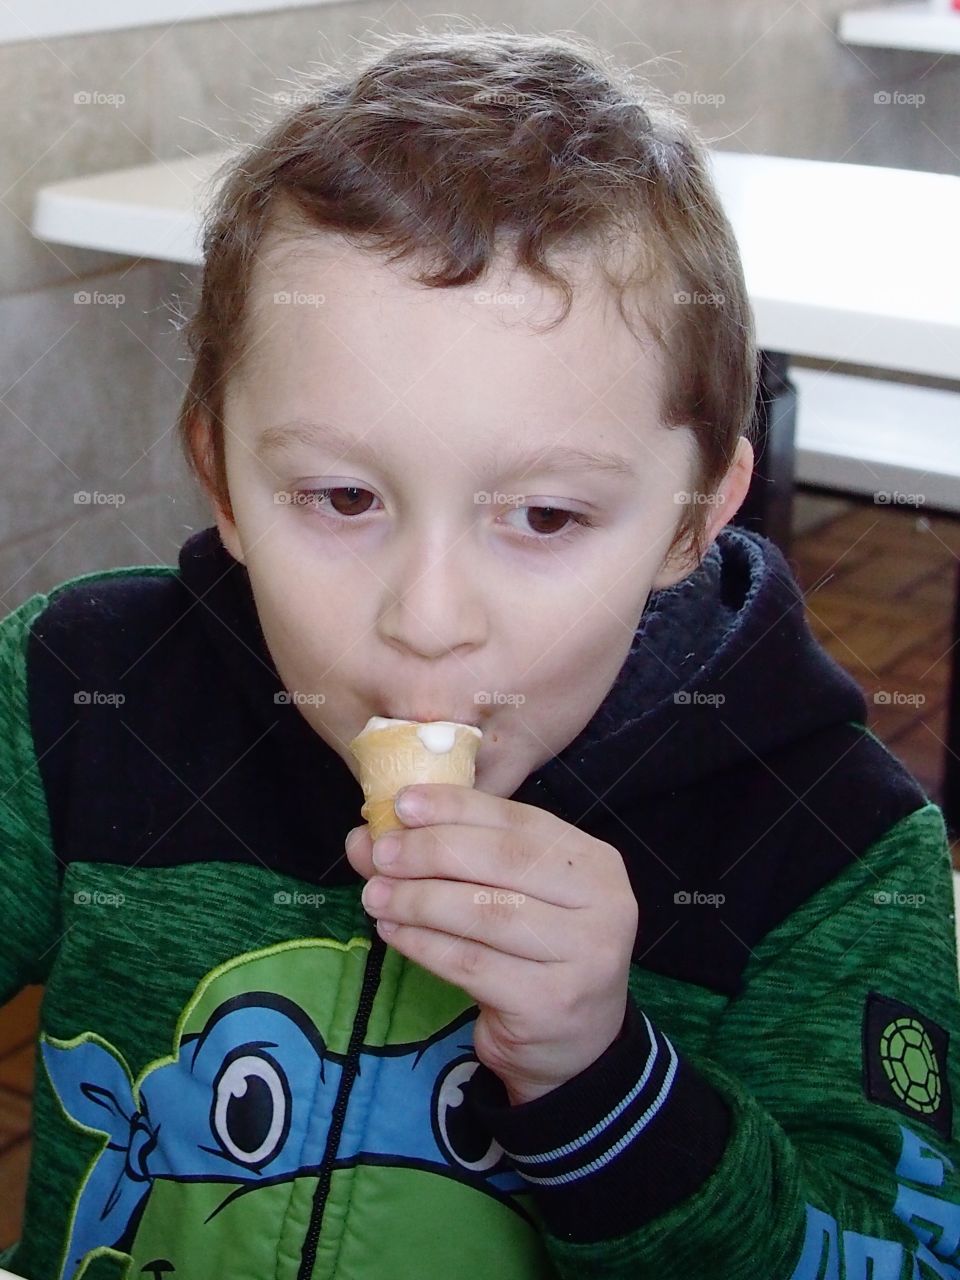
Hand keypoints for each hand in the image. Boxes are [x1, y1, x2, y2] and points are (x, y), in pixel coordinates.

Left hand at [345, 783, 637, 1105]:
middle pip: (504, 861)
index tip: (403, 803)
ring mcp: (583, 955)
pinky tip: (394, 933)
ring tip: (376, 896)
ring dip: (419, 900)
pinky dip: (424, 944)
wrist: (575, 1046)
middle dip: (432, 852)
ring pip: (484, 913)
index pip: (520, 821)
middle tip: (381, 854)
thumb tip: (365, 837)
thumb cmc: (536, 954)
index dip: (458, 807)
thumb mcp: (506, 895)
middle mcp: (602, 904)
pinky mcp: (550, 1002)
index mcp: (594, 863)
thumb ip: (449, 859)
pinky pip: (470, 963)